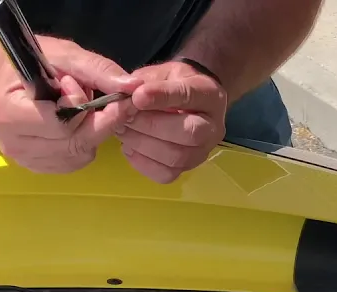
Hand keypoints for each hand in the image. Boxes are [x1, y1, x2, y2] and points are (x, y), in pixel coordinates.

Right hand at [0, 37, 141, 173]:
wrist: (6, 76)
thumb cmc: (33, 61)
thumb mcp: (66, 55)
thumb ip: (98, 71)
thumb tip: (133, 87)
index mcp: (10, 114)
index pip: (62, 124)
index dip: (80, 105)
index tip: (77, 84)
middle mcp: (15, 145)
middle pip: (75, 143)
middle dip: (93, 119)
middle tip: (86, 94)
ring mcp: (26, 161)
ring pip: (80, 154)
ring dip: (91, 130)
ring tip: (73, 107)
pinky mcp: (39, 168)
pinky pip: (76, 161)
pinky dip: (85, 142)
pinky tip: (74, 124)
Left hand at [117, 60, 227, 182]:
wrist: (184, 103)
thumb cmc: (170, 84)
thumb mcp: (159, 72)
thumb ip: (144, 81)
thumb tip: (125, 95)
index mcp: (209, 94)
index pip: (189, 96)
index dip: (162, 97)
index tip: (137, 96)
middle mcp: (214, 127)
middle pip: (189, 133)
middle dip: (151, 126)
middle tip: (124, 116)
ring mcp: (203, 151)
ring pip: (177, 157)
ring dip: (142, 144)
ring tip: (122, 129)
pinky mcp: (188, 168)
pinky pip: (166, 174)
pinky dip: (143, 163)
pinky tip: (130, 147)